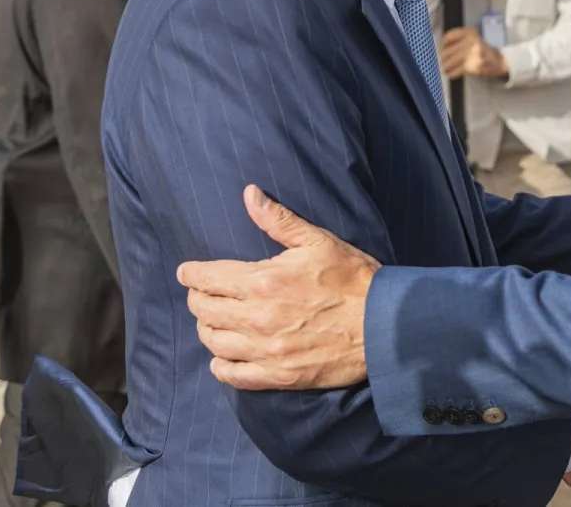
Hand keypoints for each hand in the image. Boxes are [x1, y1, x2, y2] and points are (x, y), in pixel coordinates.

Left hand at [178, 185, 379, 389]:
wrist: (384, 325)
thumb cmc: (353, 278)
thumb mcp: (318, 241)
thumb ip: (278, 220)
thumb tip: (249, 194)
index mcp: (264, 281)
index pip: (208, 277)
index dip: (191, 274)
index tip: (186, 272)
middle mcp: (257, 318)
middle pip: (204, 310)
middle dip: (197, 298)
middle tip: (202, 293)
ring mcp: (265, 351)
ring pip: (213, 342)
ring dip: (207, 329)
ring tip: (213, 320)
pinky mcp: (277, 376)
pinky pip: (232, 375)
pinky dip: (221, 365)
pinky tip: (223, 355)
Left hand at [440, 26, 508, 79]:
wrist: (500, 61)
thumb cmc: (483, 50)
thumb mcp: (474, 38)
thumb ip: (460, 40)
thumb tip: (442, 49)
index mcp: (470, 32)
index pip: (449, 36)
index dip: (442, 44)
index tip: (442, 49)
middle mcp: (471, 41)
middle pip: (448, 51)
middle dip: (443, 58)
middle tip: (443, 62)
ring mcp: (473, 53)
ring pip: (451, 61)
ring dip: (446, 67)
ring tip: (445, 69)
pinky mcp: (474, 66)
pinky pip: (457, 70)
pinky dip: (452, 73)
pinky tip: (451, 74)